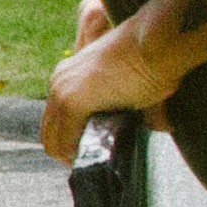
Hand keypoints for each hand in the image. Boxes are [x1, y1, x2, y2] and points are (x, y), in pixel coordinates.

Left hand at [40, 0, 177, 162]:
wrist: (155, 41)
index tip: (86, 152)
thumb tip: (158, 128)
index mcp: (67, 75)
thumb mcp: (131, 85)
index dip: (67, 140)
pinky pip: (66, 140)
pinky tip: (92, 159)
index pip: (54, 118)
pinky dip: (76, 154)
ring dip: (70, 156)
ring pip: (52, 139)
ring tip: (92, 165)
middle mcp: (58, 81)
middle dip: (65, 152)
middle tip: (88, 164)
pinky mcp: (72, 102)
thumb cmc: (153, 59)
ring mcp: (62, 91)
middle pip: (48, 131)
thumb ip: (132, 106)